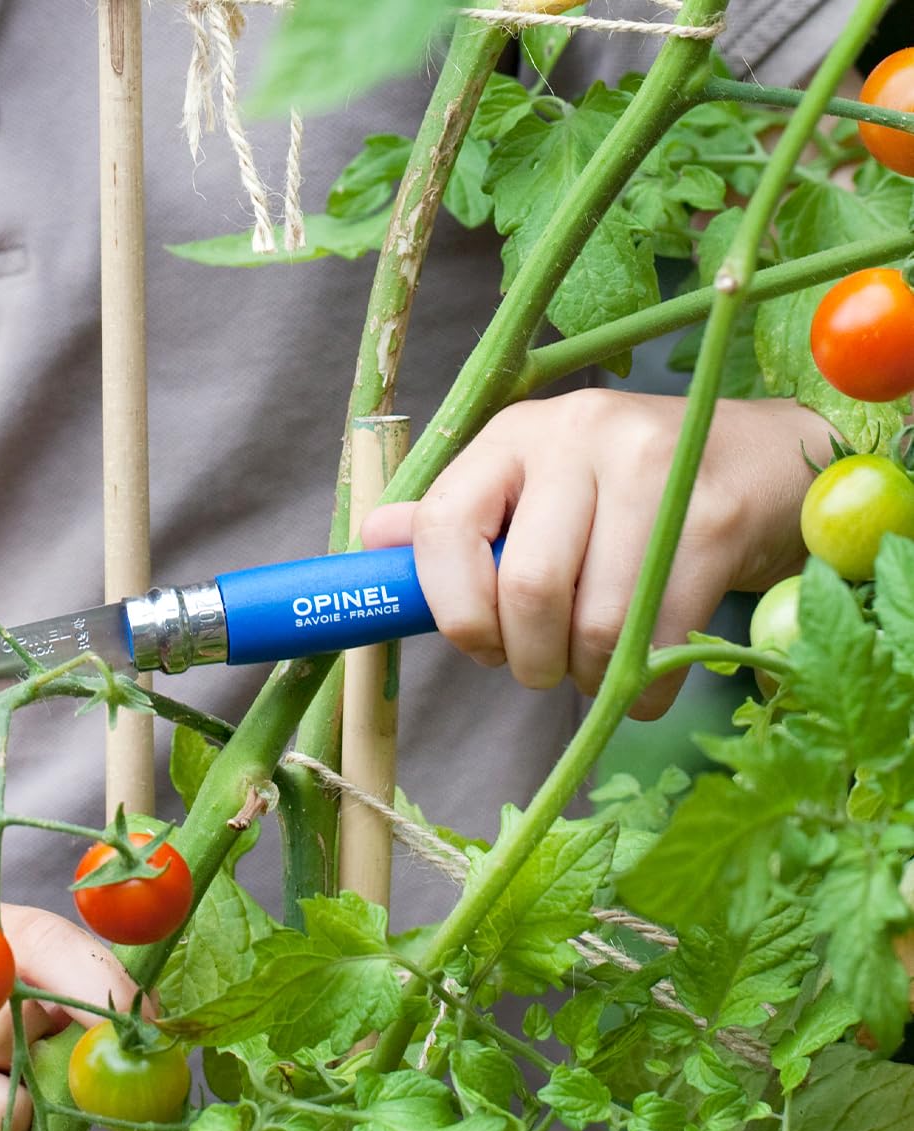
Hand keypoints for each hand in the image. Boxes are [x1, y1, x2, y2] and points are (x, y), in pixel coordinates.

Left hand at [361, 390, 835, 718]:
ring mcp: (653, 470)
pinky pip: (659, 642)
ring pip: (595, 623)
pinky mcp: (714, 518)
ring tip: (590, 663)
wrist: (761, 461)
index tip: (478, 643)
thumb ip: (457, 521)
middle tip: (539, 667)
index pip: (444, 526)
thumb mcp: (533, 492)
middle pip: (527, 588)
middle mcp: (578, 437)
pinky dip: (639, 690)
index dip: (453, 608)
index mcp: (515, 436)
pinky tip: (639, 677)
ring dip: (586, 674)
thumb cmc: (625, 494)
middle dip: (526, 658)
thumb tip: (374, 540)